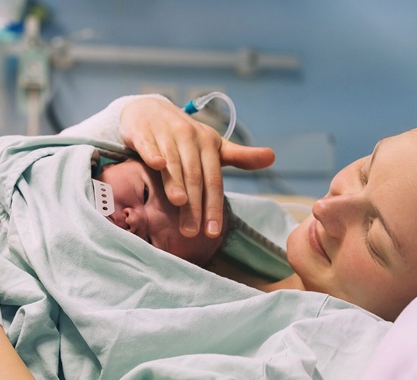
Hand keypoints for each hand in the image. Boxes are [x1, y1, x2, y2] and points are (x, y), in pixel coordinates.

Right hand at [119, 97, 275, 237]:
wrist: (151, 109)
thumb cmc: (186, 135)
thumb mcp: (214, 145)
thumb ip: (240, 157)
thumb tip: (272, 157)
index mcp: (209, 144)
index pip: (214, 180)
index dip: (214, 206)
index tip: (213, 232)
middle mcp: (189, 138)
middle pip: (194, 177)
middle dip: (194, 205)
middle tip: (192, 232)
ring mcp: (166, 134)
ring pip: (173, 163)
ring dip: (176, 183)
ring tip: (179, 204)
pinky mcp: (144, 132)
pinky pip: (149, 145)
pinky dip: (153, 154)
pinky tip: (156, 165)